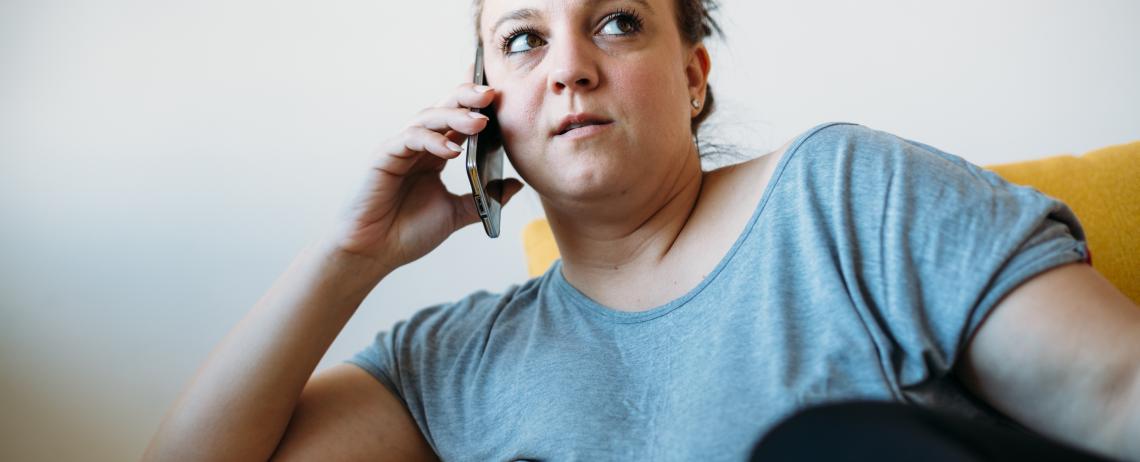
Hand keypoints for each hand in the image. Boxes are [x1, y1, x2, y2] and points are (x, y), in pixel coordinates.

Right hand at [326, 82, 523, 270]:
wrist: (374, 253)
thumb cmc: (408, 232)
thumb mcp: (457, 213)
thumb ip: (484, 198)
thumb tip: (517, 184)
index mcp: (435, 154)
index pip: (459, 120)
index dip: (478, 105)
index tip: (503, 97)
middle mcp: (419, 146)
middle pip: (444, 109)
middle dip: (468, 97)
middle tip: (492, 94)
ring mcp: (400, 149)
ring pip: (428, 118)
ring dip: (455, 116)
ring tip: (479, 122)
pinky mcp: (384, 157)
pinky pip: (410, 138)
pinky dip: (431, 140)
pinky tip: (452, 150)